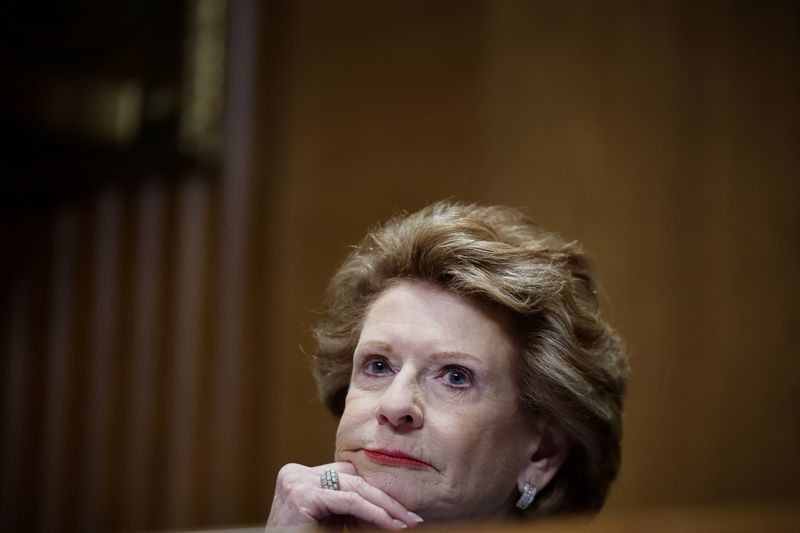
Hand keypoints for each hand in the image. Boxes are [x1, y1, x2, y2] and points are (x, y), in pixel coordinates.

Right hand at [266, 461, 422, 529]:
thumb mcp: (331, 521)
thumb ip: (350, 507)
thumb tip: (390, 507)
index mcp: (300, 476)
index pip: (347, 476)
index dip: (376, 492)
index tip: (400, 511)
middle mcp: (295, 473)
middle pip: (352, 478)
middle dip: (384, 498)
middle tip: (411, 517)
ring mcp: (297, 481)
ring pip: (354, 487)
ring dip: (384, 506)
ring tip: (405, 521)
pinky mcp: (302, 494)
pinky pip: (348, 501)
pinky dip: (373, 512)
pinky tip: (390, 523)